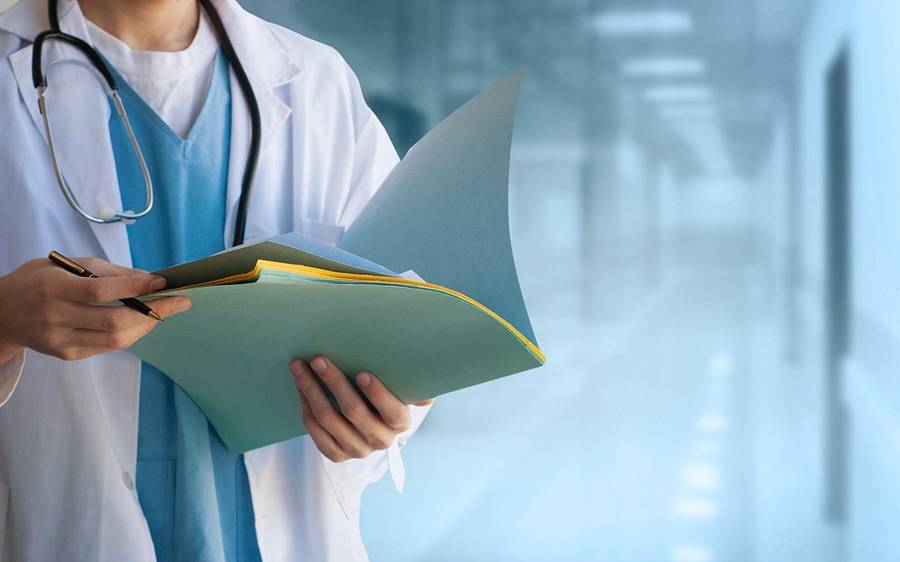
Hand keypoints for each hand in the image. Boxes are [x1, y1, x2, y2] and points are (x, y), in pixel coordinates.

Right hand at [0, 257, 190, 362]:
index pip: (99, 290)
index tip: (162, 282)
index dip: (134, 287)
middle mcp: (55, 317)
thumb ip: (106, 271)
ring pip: (115, 339)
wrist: (3, 314)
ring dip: (147, 325)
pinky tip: (142, 322)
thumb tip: (146, 278)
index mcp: (53, 288)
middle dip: (154, 312)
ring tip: (164, 311)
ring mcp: (60, 340)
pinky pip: (108, 346)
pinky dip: (131, 334)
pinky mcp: (67, 355)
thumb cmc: (38, 282)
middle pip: (113, 321)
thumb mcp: (65, 265)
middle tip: (180, 302)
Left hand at [290, 355, 432, 461]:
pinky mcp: (336, 455)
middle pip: (353, 411)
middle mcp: (380, 441)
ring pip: (328, 419)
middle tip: (319, 359)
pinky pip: (316, 431)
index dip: (378, 394)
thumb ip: (414, 386)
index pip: (392, 411)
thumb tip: (427, 391)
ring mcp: (356, 450)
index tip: (362, 373)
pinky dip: (305, 406)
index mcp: (400, 423)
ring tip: (299, 367)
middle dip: (334, 382)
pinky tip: (299, 386)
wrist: (371, 424)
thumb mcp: (403, 389)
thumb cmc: (386, 396)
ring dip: (311, 390)